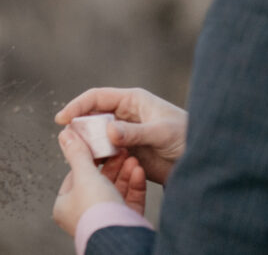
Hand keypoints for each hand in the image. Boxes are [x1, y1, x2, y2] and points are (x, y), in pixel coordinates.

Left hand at [52, 128, 145, 235]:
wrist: (121, 239)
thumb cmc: (96, 210)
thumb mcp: (85, 175)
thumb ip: (78, 153)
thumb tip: (65, 133)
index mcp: (66, 205)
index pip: (76, 175)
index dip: (89, 158)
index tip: (100, 144)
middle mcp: (84, 214)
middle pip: (99, 182)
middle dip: (113, 164)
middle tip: (122, 149)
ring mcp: (105, 219)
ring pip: (116, 190)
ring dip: (125, 172)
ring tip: (133, 158)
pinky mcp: (125, 223)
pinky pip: (129, 200)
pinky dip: (134, 185)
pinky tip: (139, 171)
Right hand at [55, 87, 186, 183]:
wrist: (205, 161)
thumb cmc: (188, 137)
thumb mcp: (162, 132)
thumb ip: (135, 132)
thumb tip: (108, 130)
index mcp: (131, 101)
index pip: (97, 98)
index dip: (77, 106)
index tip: (62, 119)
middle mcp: (125, 116)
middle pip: (92, 118)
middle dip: (80, 128)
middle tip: (69, 143)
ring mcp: (125, 135)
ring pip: (97, 138)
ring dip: (89, 147)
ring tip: (80, 158)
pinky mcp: (128, 154)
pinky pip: (107, 155)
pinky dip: (99, 161)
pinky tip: (96, 169)